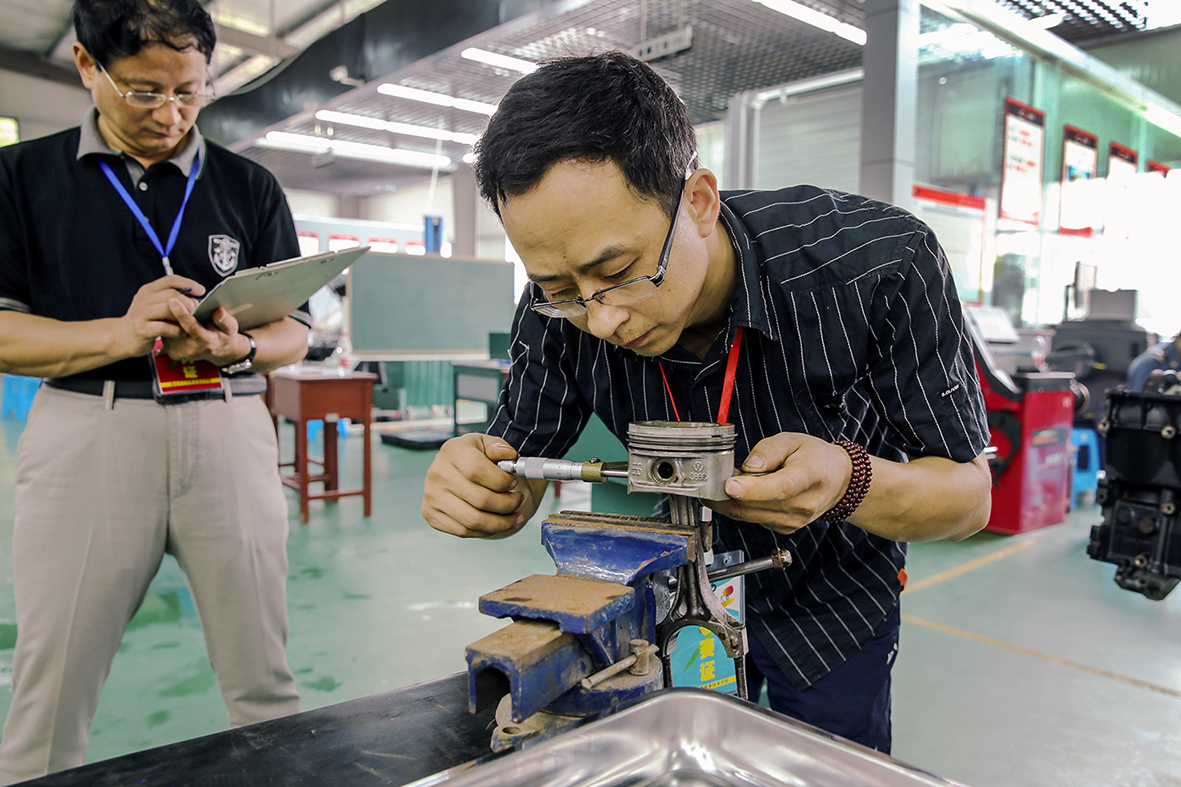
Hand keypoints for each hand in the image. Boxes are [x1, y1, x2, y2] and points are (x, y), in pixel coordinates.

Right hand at [114, 276, 203, 357]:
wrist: (123, 336)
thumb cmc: (145, 320)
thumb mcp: (155, 304)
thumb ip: (171, 298)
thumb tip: (195, 297)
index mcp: (148, 290)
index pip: (170, 280)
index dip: (188, 283)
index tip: (201, 290)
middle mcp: (143, 299)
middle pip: (171, 294)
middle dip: (188, 302)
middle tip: (196, 310)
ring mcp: (141, 314)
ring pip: (168, 309)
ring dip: (183, 316)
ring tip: (189, 322)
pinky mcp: (142, 329)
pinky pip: (165, 327)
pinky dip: (177, 330)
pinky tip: (181, 333)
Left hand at [161, 302, 248, 365]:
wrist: (218, 350)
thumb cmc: (224, 336)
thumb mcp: (231, 327)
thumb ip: (225, 320)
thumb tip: (218, 311)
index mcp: (206, 343)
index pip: (191, 327)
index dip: (181, 313)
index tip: (172, 300)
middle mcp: (190, 350)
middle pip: (176, 326)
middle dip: (175, 311)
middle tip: (182, 302)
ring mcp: (179, 352)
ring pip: (168, 328)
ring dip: (171, 317)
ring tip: (181, 313)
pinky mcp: (171, 351)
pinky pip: (165, 332)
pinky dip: (169, 323)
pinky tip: (176, 320)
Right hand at [421, 434, 536, 538]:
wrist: (457, 469)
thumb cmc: (477, 457)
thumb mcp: (489, 444)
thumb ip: (500, 448)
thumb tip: (509, 456)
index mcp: (452, 451)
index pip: (477, 470)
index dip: (501, 481)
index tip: (514, 482)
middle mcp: (438, 473)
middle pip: (479, 499)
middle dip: (507, 504)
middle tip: (518, 500)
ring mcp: (432, 495)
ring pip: (474, 520)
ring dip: (501, 523)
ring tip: (515, 516)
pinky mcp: (431, 514)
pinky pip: (463, 531)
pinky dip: (485, 531)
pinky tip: (497, 523)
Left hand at [709, 433, 852, 534]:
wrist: (837, 481)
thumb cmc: (814, 458)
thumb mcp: (792, 440)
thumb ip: (769, 450)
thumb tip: (749, 465)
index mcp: (808, 477)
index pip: (779, 488)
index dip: (751, 489)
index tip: (729, 485)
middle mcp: (802, 505)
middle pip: (755, 504)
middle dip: (727, 491)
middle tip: (715, 474)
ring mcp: (793, 521)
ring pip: (748, 515)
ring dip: (730, 500)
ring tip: (730, 480)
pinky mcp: (784, 528)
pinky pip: (752, 519)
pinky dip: (741, 506)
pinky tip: (743, 492)